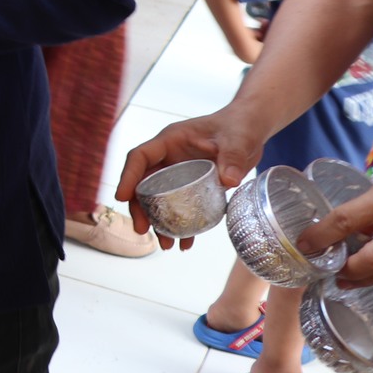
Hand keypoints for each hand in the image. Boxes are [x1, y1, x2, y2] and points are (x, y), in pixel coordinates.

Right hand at [115, 110, 267, 247]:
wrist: (250, 130)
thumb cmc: (238, 127)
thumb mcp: (236, 140)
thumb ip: (231, 157)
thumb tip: (229, 180)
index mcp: (170, 140)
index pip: (140, 157)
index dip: (128, 176)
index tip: (122, 197)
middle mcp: (169, 157)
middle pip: (144, 183)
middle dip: (140, 207)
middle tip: (143, 230)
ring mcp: (180, 172)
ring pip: (159, 198)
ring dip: (159, 221)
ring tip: (166, 245)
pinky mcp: (193, 185)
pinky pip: (181, 206)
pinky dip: (182, 224)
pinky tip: (186, 242)